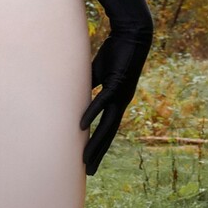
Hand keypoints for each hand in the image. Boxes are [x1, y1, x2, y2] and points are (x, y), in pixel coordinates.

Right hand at [79, 23, 150, 175]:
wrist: (131, 36)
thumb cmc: (115, 53)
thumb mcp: (98, 74)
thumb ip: (89, 87)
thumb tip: (75, 94)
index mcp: (117, 102)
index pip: (108, 129)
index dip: (100, 146)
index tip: (91, 160)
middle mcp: (121, 102)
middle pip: (109, 134)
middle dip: (99, 154)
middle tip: (89, 172)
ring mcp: (120, 95)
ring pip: (107, 124)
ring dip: (96, 143)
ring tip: (86, 159)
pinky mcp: (116, 83)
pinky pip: (102, 102)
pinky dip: (92, 114)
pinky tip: (83, 127)